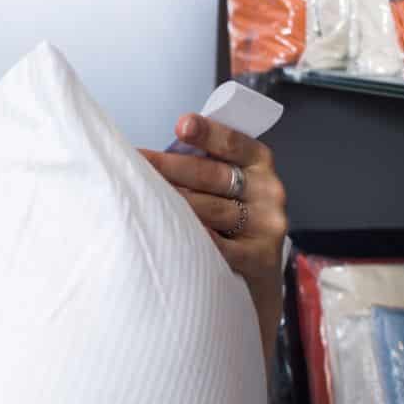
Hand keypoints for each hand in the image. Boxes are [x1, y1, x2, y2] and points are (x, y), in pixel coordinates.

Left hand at [141, 114, 287, 368]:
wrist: (254, 278)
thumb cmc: (226, 223)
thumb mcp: (225, 189)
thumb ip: (201, 169)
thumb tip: (147, 158)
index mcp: (258, 164)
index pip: (234, 143)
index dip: (208, 132)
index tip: (182, 124)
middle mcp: (268, 190)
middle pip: (212, 176)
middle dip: (169, 168)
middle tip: (135, 163)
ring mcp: (266, 225)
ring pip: (210, 210)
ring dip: (174, 205)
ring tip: (143, 201)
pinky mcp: (260, 258)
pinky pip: (220, 246)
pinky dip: (197, 240)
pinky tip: (174, 237)